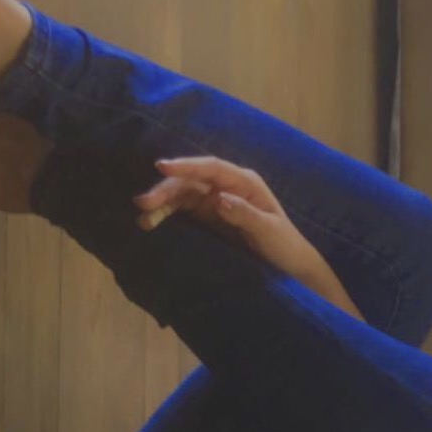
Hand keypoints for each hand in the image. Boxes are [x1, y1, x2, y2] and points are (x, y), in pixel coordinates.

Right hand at [134, 155, 363, 322]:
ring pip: (183, 196)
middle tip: (142, 203)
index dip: (186, 166)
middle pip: (191, 181)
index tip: (162, 167)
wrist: (289, 266)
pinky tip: (151, 223)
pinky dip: (167, 215)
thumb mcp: (268, 231)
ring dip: (162, 204)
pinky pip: (184, 211)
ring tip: (142, 218)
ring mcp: (216, 201)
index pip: (211, 168)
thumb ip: (244, 214)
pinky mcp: (209, 217)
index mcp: (244, 182)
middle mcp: (227, 186)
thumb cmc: (284, 245)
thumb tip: (217, 199)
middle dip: (166, 189)